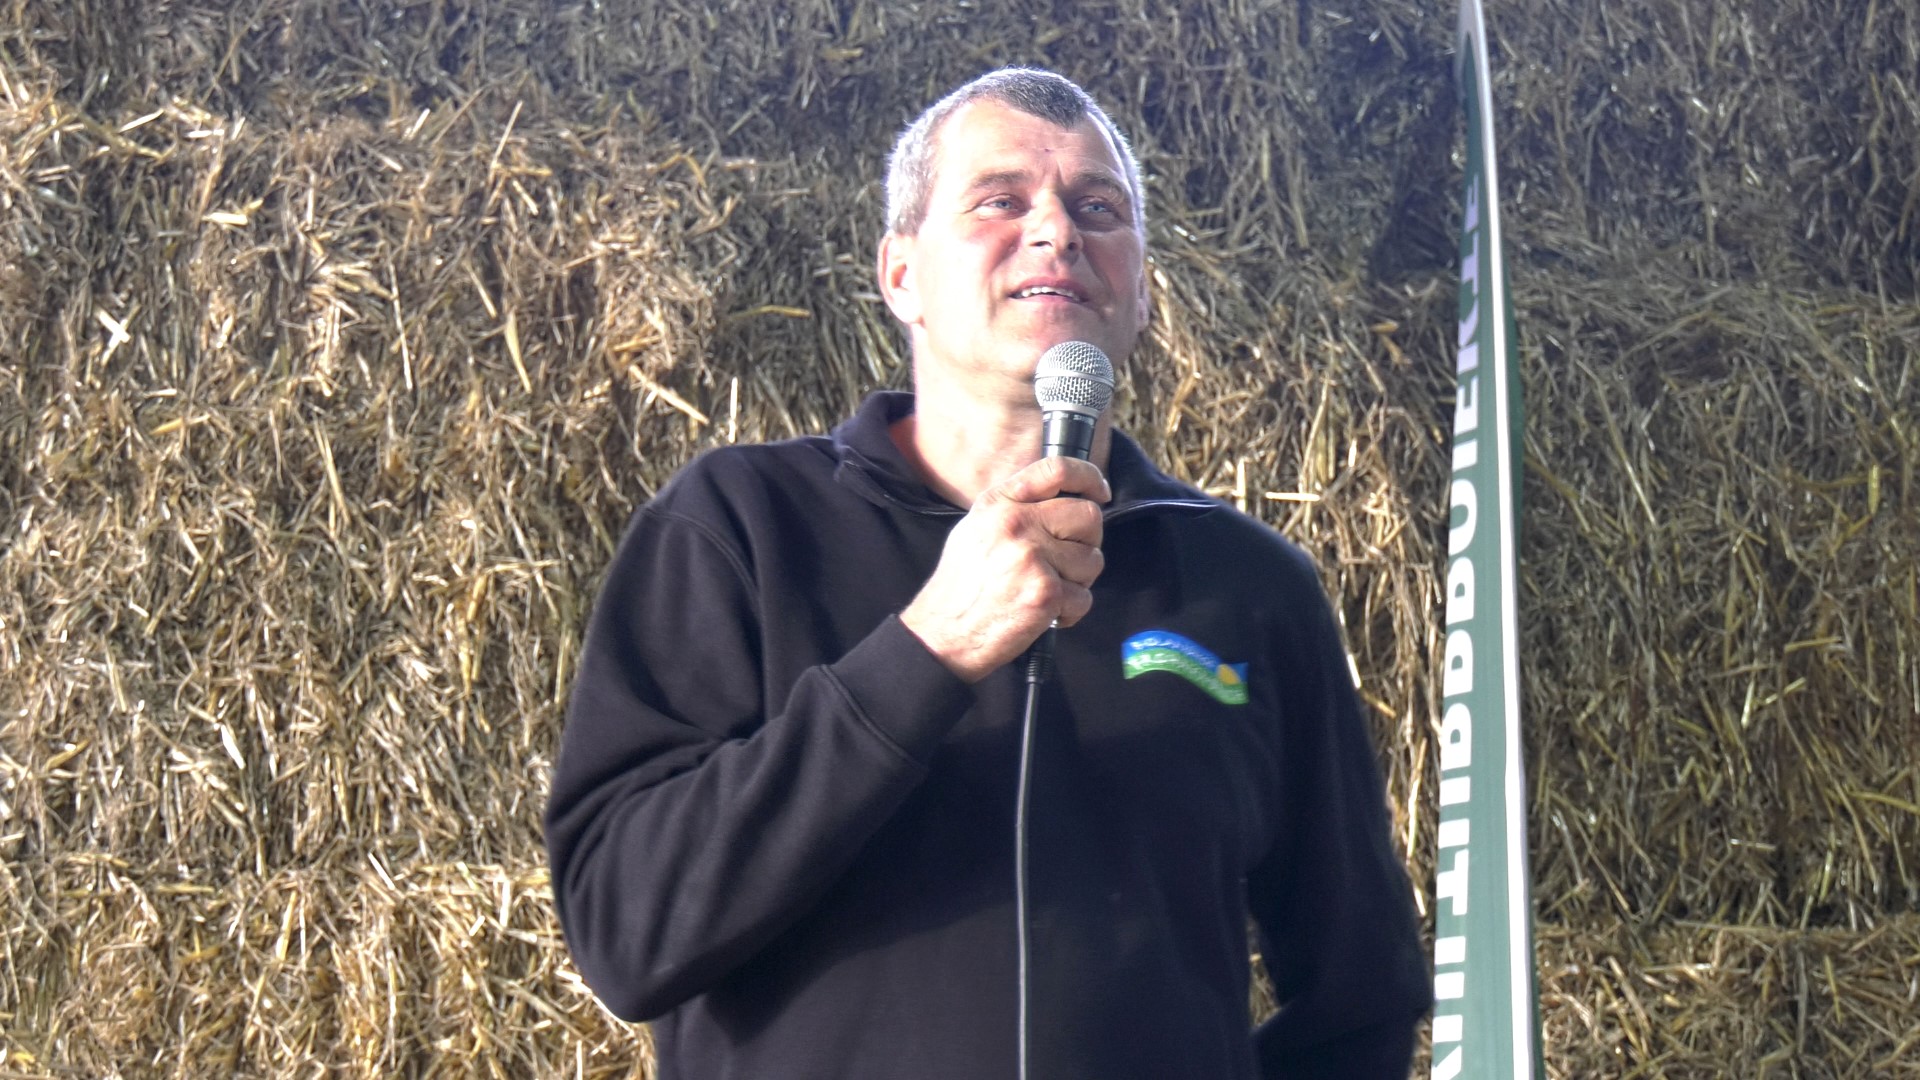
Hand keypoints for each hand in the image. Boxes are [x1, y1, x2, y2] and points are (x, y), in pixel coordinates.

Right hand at [900, 456, 1110, 682]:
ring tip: (1048, 590)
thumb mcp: (976, 528)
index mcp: (1000, 503)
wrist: (943, 633)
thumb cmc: (961, 587)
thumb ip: (1016, 507)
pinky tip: (1046, 614)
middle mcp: (1016, 523)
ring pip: (1092, 560)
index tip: (1100, 492)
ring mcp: (1032, 557)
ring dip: (1079, 581)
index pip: (1056, 470)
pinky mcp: (1045, 592)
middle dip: (1088, 542)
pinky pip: (1084, 597)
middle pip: (1087, 516)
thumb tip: (1062, 499)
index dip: (1089, 478)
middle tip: (1068, 562)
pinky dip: (1071, 612)